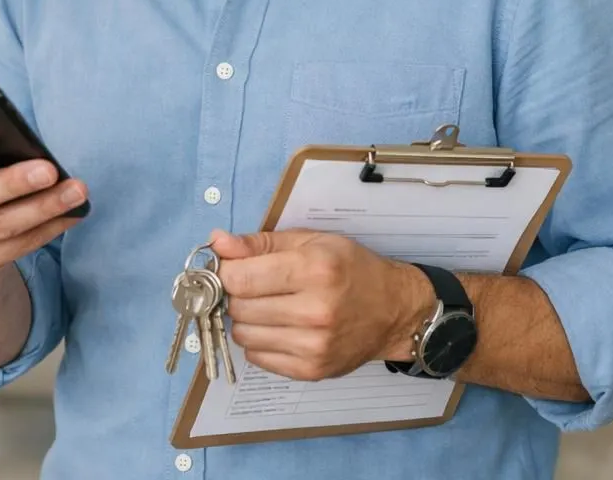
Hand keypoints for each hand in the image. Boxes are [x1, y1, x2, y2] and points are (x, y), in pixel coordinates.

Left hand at [211, 228, 431, 381]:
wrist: (394, 310)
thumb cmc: (352, 269)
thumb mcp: (311, 241)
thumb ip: (260, 243)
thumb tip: (218, 243)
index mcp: (314, 270)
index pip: (240, 278)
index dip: (228, 271)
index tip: (234, 267)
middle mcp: (314, 311)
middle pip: (238, 307)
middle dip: (237, 294)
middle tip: (254, 286)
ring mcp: (313, 346)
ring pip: (244, 335)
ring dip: (247, 320)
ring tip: (269, 306)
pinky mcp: (311, 370)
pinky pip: (258, 358)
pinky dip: (260, 342)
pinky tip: (280, 327)